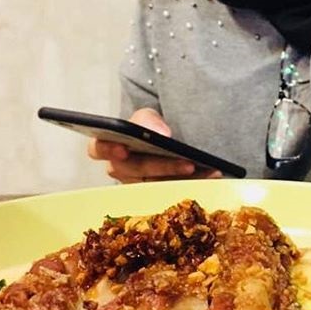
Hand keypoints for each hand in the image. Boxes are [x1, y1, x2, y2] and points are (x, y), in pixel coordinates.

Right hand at [87, 108, 221, 182]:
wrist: (164, 139)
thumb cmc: (149, 129)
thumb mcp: (147, 117)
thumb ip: (148, 121)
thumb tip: (161, 134)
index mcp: (109, 146)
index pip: (98, 149)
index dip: (108, 149)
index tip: (124, 148)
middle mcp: (121, 169)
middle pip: (136, 171)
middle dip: (162, 166)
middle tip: (186, 163)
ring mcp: (139, 184)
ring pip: (157, 185)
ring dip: (181, 178)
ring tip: (204, 170)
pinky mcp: (157, 192)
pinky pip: (175, 189)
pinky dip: (196, 181)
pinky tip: (213, 173)